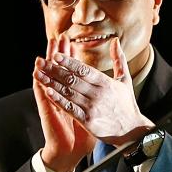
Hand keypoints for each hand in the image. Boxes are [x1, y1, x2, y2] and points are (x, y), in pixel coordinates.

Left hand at [34, 35, 154, 144]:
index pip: (83, 69)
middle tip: (40, 61)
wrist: (132, 130)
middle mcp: (98, 94)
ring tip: (39, 74)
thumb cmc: (127, 105)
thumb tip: (115, 41)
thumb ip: (119, 60)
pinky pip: (70, 108)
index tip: (55, 55)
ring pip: (68, 92)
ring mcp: (92, 107)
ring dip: (51, 82)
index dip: (68, 61)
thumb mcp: (125, 80)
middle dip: (54, 69)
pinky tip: (48, 92)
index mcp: (105, 83)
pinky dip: (58, 100)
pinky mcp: (88, 120)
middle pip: (72, 79)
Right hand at [34, 36, 95, 171]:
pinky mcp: (48, 110)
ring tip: (44, 49)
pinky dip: (39, 83)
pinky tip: (36, 72)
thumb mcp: (97, 110)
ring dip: (46, 65)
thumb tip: (108, 84)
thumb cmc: (87, 130)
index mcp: (76, 93)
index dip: (71, 55)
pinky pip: (42, 95)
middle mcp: (63, 95)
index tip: (70, 41)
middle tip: (57, 38)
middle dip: (59, 54)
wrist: (72, 150)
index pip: (72, 70)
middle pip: (60, 70)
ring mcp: (54, 101)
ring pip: (49, 78)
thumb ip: (102, 94)